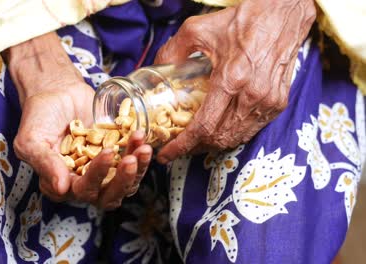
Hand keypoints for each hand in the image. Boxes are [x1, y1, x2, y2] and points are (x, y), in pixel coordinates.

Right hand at [6, 32, 151, 208]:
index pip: (83, 190)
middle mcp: (84, 181)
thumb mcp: (32, 140)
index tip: (106, 153)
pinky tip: (142, 137)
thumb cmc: (39, 116)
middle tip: (132, 160)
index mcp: (61, 184)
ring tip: (143, 147)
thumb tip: (61, 189)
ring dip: (138, 169)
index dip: (97, 176)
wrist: (56, 91)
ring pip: (125, 182)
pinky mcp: (118, 154)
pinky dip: (140, 153)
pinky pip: (134, 162)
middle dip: (123, 180)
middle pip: (109, 195)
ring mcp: (103, 168)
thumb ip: (45, 164)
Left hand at [155, 0, 315, 162]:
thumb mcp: (198, 29)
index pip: (203, 127)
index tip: (167, 154)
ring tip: (195, 141)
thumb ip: (173, 50)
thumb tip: (156, 67)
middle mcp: (252, 95)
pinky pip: (251, 130)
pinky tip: (219, 130)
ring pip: (235, 138)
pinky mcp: (278, 103)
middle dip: (194, 148)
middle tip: (178, 147)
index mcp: (231, 79)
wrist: (283, 14)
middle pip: (218, 138)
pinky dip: (232, 135)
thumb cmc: (244, 20)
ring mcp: (268, 102)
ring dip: (212, 144)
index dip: (182, 146)